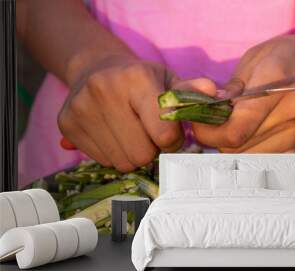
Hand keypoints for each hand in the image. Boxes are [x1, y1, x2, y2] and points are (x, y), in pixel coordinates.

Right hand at [58, 54, 215, 170]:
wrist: (97, 69)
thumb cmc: (142, 80)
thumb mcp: (169, 80)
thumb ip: (191, 92)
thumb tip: (213, 92)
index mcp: (136, 79)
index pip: (164, 134)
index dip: (172, 140)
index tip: (170, 132)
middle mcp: (104, 90)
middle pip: (141, 155)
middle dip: (152, 150)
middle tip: (150, 134)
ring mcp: (81, 108)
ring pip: (122, 162)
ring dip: (134, 154)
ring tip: (133, 133)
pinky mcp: (66, 124)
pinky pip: (103, 161)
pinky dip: (114, 154)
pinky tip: (114, 134)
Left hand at [193, 22, 294, 152]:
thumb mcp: (259, 57)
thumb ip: (232, 87)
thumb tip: (209, 109)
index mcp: (276, 84)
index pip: (234, 131)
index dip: (208, 134)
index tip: (201, 125)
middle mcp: (294, 114)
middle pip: (239, 150)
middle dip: (219, 140)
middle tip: (217, 125)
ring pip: (252, 160)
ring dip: (237, 149)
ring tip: (238, 129)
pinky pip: (271, 163)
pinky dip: (256, 155)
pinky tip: (257, 137)